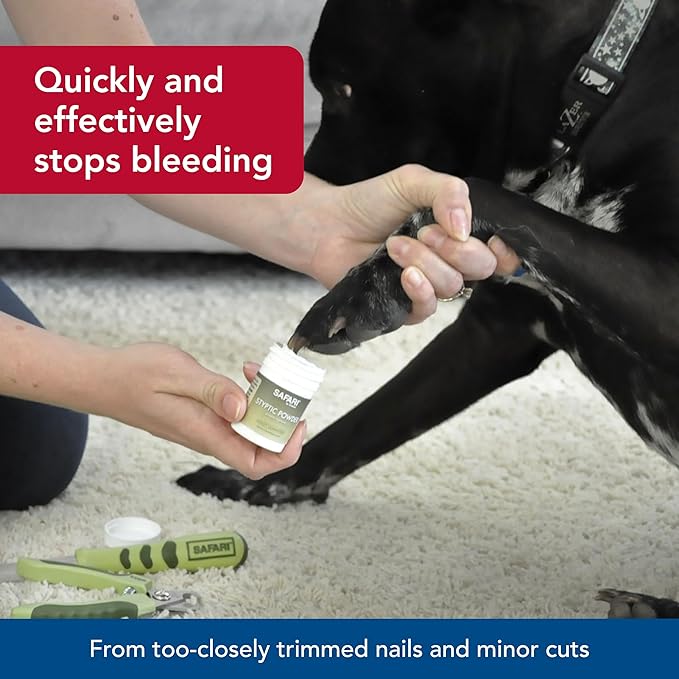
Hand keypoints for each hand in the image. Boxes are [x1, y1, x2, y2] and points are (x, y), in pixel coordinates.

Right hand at [99, 343, 303, 478]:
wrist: (104, 380)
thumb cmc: (133, 377)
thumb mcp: (177, 374)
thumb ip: (213, 392)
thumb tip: (243, 409)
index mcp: (205, 433)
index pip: (255, 464)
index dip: (284, 452)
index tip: (296, 425)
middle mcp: (208, 437)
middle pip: (259, 450)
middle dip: (281, 425)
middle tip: (283, 391)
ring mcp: (205, 428)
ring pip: (249, 432)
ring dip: (265, 408)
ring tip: (261, 376)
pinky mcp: (203, 418)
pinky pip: (235, 418)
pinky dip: (248, 399)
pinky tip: (244, 377)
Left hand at [307, 165, 519, 323]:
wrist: (329, 225)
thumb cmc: (370, 203)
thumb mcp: (413, 182)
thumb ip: (449, 193)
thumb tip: (465, 228)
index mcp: (459, 233)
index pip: (500, 251)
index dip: (506, 250)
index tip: (492, 239)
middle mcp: (448, 261)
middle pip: (483, 268)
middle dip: (459, 249)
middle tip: (427, 231)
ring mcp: (428, 286)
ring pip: (453, 286)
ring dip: (426, 261)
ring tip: (396, 244)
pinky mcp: (404, 307)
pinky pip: (428, 309)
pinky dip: (421, 289)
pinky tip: (405, 273)